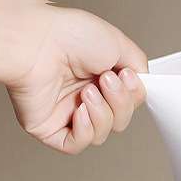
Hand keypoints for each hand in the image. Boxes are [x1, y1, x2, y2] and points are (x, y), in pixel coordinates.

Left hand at [0, 2, 147, 154]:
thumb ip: (140, 69)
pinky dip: (84, 131)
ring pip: (102, 136)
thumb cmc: (68, 35)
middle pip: (120, 122)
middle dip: (118, 104)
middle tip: (105, 81)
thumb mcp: (120, 45)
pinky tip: (79, 111)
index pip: (130, 104)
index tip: (127, 77)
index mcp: (100, 79)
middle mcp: (85, 97)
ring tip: (87, 92)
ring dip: (101, 114)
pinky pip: (78, 145)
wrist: (37, 42)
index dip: (133, 96)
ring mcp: (68, 114)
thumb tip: (143, 87)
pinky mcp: (51, 129)